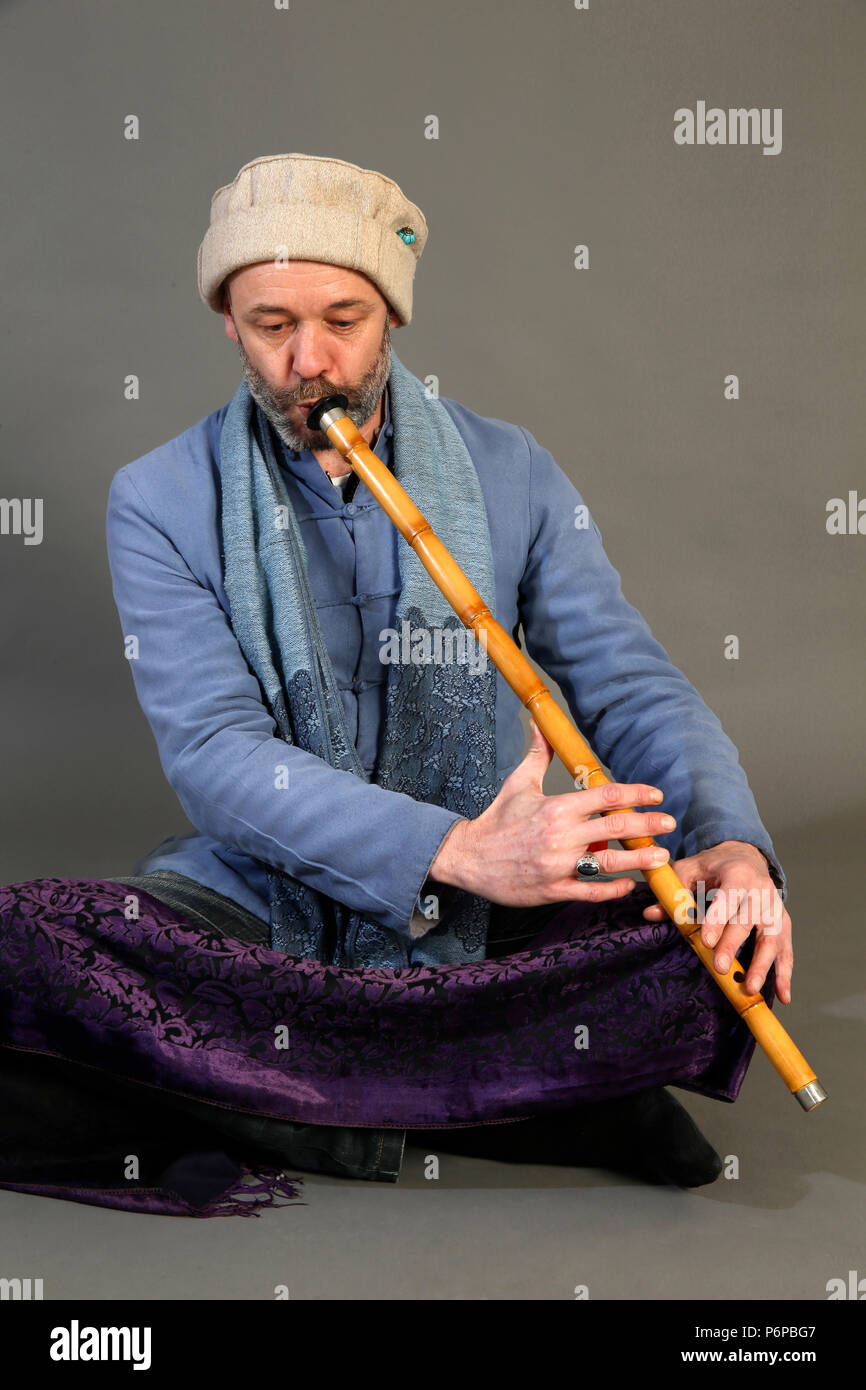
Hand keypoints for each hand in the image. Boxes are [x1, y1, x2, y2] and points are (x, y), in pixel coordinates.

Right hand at [430, 719, 675, 907]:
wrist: (468, 857)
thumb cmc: (496, 820)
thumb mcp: (518, 783)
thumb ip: (538, 755)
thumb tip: (541, 723)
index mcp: (556, 806)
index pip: (606, 796)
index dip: (636, 794)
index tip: (655, 795)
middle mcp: (560, 835)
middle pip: (615, 827)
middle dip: (647, 825)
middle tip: (669, 823)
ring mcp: (557, 865)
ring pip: (609, 862)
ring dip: (639, 860)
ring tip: (660, 857)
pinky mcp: (552, 889)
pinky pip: (590, 891)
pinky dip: (613, 889)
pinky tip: (628, 884)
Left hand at [641, 840, 792, 1002]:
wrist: (745, 857)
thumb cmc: (712, 867)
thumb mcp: (689, 870)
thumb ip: (672, 894)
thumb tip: (650, 914)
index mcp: (738, 873)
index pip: (729, 897)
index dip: (718, 919)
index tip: (707, 941)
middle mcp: (761, 890)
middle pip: (748, 921)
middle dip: (733, 945)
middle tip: (720, 968)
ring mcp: (775, 908)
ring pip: (772, 938)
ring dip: (762, 965)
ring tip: (749, 988)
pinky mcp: (783, 924)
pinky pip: (786, 950)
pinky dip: (784, 973)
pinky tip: (783, 996)